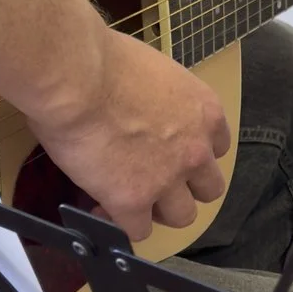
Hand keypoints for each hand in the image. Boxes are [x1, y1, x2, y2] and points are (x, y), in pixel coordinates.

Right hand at [24, 26, 231, 241]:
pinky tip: (102, 208)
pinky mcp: (133, 201)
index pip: (217, 148)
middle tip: (152, 180)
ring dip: (157, 211)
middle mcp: (196, 150)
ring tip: (128, 200)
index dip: (191, 154)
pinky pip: (138, 231)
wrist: (75, 77)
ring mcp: (167, 179)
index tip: (168, 152)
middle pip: (208, 189)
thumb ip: (160, 103)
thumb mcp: (152, 74)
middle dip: (183, 188)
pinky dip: (121, 222)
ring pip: (181, 216)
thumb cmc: (102, 60)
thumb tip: (141, 111)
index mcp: (205, 113)